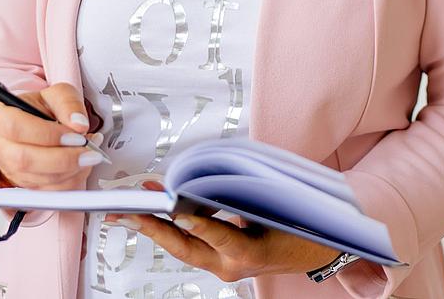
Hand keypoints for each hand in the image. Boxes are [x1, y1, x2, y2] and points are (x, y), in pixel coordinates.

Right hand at [0, 82, 103, 189]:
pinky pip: (43, 191)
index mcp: (1, 116)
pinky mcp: (19, 184)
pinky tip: (80, 168)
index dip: (49, 135)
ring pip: (34, 180)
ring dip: (68, 173)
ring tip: (88, 158)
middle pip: (24, 160)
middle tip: (90, 153)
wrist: (37, 121)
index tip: (76, 136)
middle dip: (63, 159)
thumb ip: (69, 104)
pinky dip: (66, 183)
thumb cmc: (43, 106)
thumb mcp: (58, 93)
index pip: (17, 128)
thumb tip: (79, 124)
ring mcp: (6, 167)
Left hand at [101, 208, 343, 281]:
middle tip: (127, 211)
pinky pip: (192, 242)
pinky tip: (159, 206)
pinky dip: (174, 225)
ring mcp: (224, 267)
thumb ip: (242, 193)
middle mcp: (232, 266)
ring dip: (157, 225)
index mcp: (251, 253)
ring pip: (184, 247)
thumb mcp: (277, 204)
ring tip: (134, 203)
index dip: (197, 222)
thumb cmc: (300, 222)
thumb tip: (206, 177)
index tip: (175, 207)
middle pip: (186, 248)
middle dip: (154, 228)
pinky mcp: (221, 261)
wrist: (316, 250)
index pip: (220, 236)